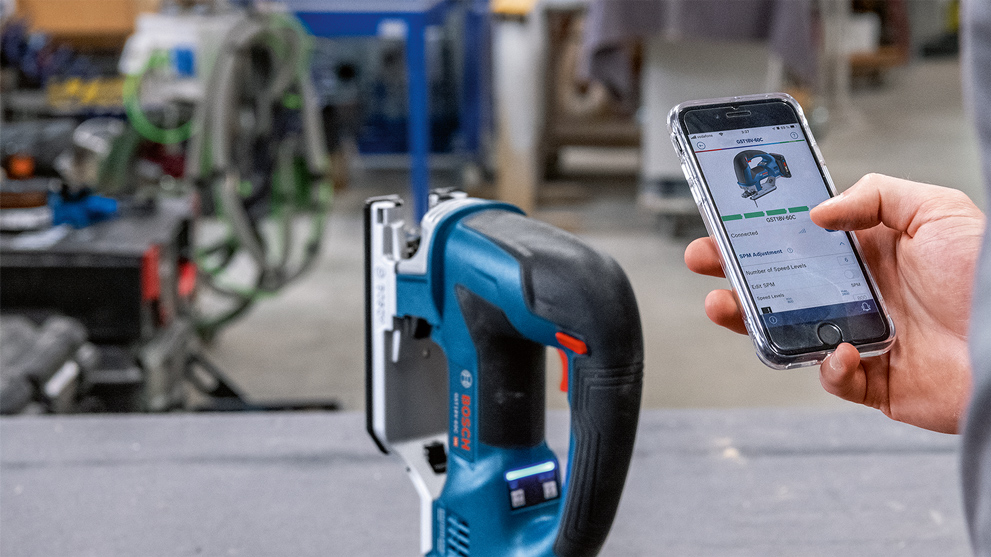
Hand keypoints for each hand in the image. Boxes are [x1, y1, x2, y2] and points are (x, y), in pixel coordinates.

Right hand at [685, 174, 985, 432]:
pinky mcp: (875, 381)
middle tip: (704, 259)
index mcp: (873, 252)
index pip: (804, 239)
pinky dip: (830, 367)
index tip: (728, 221)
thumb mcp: (938, 211)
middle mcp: (863, 293)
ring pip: (792, 330)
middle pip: (784, 282)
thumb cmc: (987, 277)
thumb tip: (818, 213)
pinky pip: (835, 378)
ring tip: (724, 305)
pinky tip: (839, 351)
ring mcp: (865, 336)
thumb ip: (877, 196)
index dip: (764, 231)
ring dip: (752, 320)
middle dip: (737, 271)